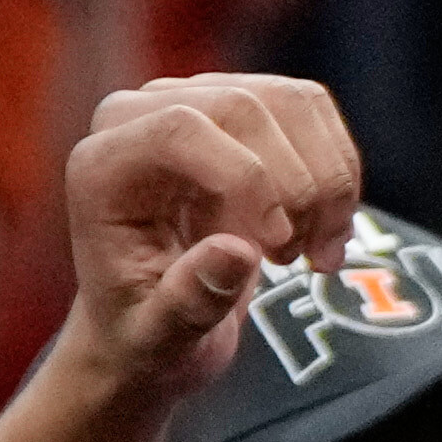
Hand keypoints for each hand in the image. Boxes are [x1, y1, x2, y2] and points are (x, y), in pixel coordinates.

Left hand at [58, 69, 358, 396]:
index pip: (180, 128)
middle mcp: (140, 117)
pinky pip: (311, 108)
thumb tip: (237, 252)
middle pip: (244, 107)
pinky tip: (327, 229)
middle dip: (296, 186)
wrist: (152, 323)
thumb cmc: (143, 334)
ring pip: (290, 102)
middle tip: (303, 261)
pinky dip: (339, 171)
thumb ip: (187, 302)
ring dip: (328, 180)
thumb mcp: (156, 339)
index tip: (274, 248)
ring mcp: (194, 102)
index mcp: (102, 167)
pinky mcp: (241, 107)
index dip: (245, 177)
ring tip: (318, 253)